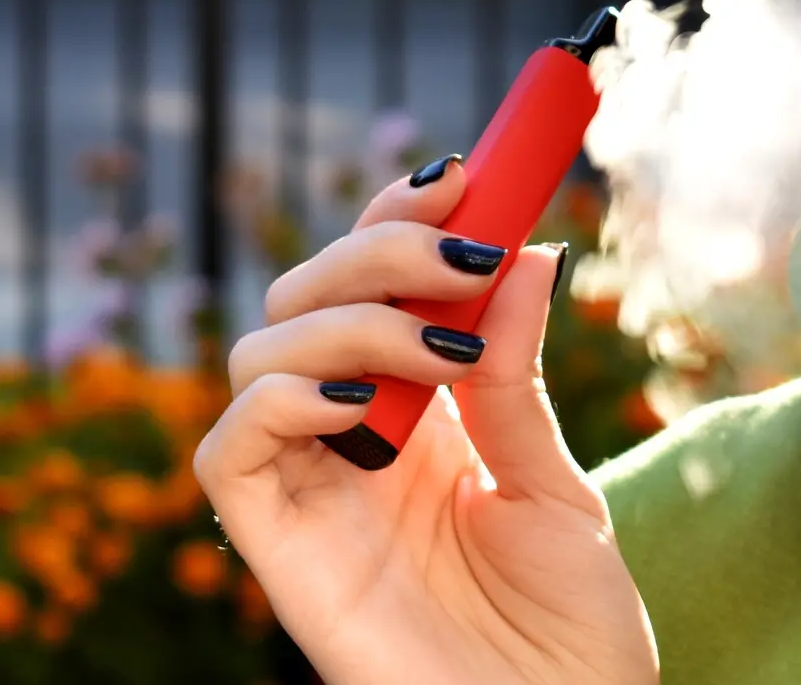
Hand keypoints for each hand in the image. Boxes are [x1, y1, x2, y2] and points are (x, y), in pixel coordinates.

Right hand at [194, 157, 658, 684]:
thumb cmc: (570, 628)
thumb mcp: (551, 479)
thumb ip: (515, 374)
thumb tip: (525, 250)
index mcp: (419, 415)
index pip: (374, 285)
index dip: (401, 221)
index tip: (467, 172)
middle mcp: (354, 439)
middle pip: (306, 296)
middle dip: (382, 249)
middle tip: (466, 249)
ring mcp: (313, 489)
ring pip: (259, 350)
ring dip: (351, 315)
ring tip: (446, 346)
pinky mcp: (280, 549)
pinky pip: (229, 451)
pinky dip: (284, 396)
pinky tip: (368, 399)